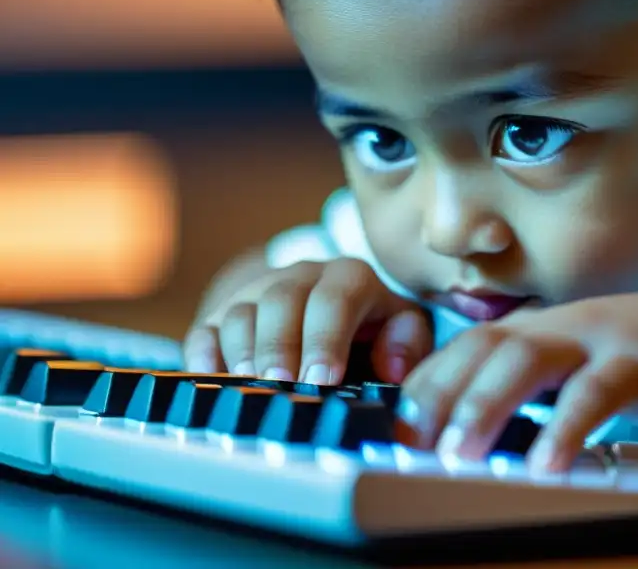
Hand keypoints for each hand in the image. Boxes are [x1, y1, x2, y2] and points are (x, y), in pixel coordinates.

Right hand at [183, 258, 432, 383]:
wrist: (328, 307)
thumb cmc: (373, 328)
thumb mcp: (403, 327)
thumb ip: (408, 343)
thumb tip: (391, 368)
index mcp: (349, 278)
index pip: (336, 299)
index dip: (327, 338)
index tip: (323, 379)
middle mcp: (301, 277)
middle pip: (282, 301)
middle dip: (280, 345)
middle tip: (281, 385)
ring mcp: (258, 293)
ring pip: (242, 311)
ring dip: (242, 350)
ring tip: (249, 383)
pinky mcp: (224, 314)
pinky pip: (205, 329)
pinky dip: (204, 355)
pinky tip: (211, 380)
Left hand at [396, 292, 637, 471]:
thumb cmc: (615, 359)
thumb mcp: (556, 366)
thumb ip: (511, 387)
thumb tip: (451, 431)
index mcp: (525, 330)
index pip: (458, 350)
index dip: (423, 386)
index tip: (395, 432)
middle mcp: (549, 328)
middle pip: (480, 347)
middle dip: (441, 395)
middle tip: (413, 447)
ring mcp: (590, 340)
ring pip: (526, 359)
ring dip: (485, 405)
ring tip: (459, 455)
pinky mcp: (633, 363)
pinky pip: (595, 392)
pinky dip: (567, 428)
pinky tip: (546, 466)